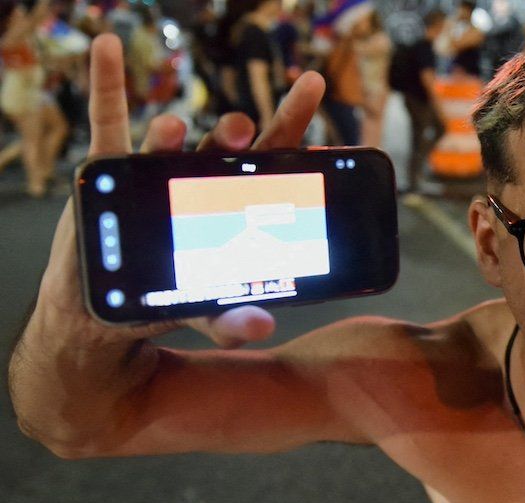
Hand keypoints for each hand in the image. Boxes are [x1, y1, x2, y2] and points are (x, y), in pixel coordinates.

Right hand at [39, 34, 325, 348]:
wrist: (110, 311)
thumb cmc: (169, 298)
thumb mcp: (205, 313)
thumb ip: (231, 320)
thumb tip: (261, 327)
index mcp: (235, 199)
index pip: (273, 154)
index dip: (293, 122)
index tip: (314, 90)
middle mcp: (200, 178)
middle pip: (226, 146)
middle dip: (234, 134)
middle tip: (242, 128)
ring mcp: (156, 173)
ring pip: (170, 145)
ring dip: (171, 134)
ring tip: (173, 129)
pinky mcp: (113, 175)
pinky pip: (110, 124)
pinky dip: (109, 84)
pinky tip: (110, 50)